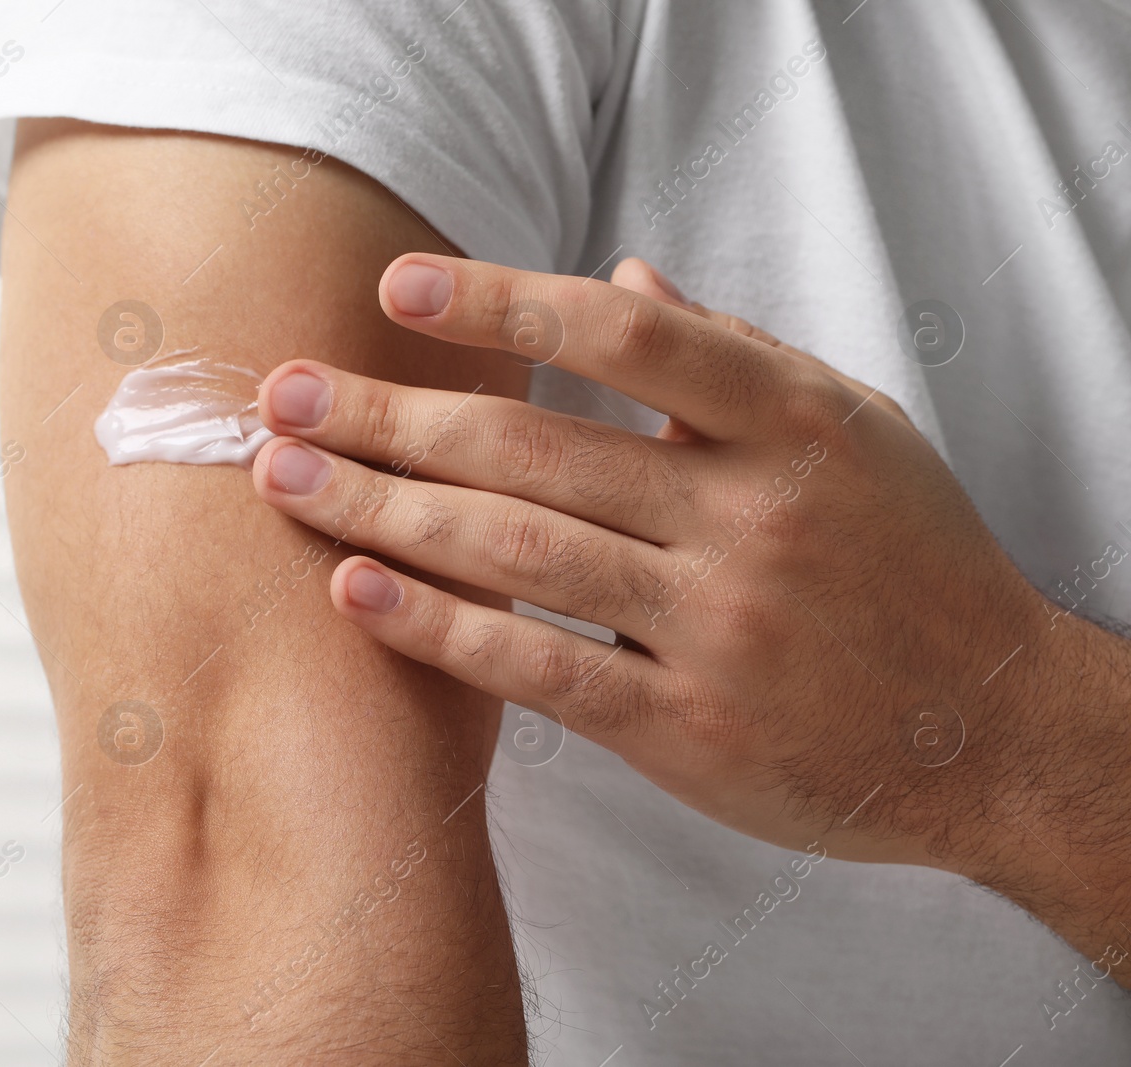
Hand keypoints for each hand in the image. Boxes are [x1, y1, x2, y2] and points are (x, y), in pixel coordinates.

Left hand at [248, 252, 1100, 884]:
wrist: (990, 730)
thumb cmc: (912, 564)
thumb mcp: (853, 431)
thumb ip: (732, 355)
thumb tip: (626, 277)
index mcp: (792, 425)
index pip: (627, 340)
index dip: (503, 304)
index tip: (396, 288)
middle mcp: (753, 518)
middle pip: (535, 450)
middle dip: (392, 417)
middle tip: (284, 395)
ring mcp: (719, 627)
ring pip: (519, 553)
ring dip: (385, 512)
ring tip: (288, 479)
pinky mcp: (689, 729)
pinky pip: (541, 668)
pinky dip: (440, 629)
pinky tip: (357, 591)